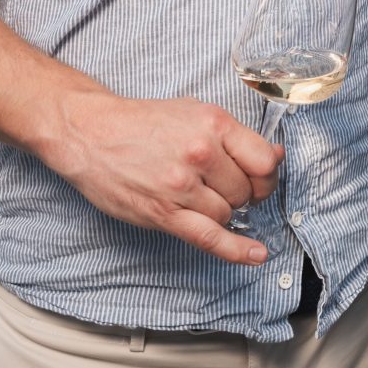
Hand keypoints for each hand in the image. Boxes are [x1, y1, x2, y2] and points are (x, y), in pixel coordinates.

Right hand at [48, 91, 281, 265]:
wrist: (92, 133)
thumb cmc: (143, 122)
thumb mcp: (194, 113)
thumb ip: (234, 137)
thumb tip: (275, 156)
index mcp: (213, 123)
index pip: (264, 161)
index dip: (266, 174)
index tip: (260, 178)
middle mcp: (201, 153)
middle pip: (245, 191)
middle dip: (238, 193)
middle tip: (217, 185)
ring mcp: (182, 186)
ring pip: (227, 214)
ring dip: (218, 210)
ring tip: (193, 193)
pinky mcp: (164, 213)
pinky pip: (210, 237)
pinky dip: (236, 250)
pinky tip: (256, 255)